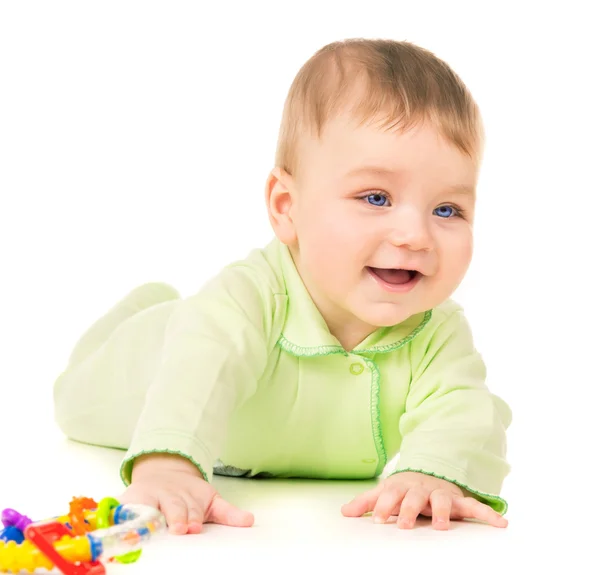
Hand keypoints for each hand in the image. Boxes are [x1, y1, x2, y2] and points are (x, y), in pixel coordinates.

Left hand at [118, 453, 253, 534]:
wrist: (163, 472)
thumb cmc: (145, 498)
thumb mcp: (127, 503)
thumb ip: (119, 517)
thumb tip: (97, 533)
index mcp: (145, 497)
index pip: (146, 506)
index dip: (149, 516)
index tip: (150, 526)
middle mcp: (169, 495)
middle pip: (174, 507)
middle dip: (177, 518)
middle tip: (181, 528)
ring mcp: (190, 496)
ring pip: (194, 508)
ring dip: (195, 516)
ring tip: (196, 526)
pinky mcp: (208, 499)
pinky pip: (223, 508)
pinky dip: (235, 515)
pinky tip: (246, 521)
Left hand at [341, 471, 507, 529]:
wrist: (433, 471)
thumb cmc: (406, 487)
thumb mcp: (386, 492)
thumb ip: (367, 502)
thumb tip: (344, 512)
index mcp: (402, 487)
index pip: (391, 495)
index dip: (384, 506)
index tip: (377, 519)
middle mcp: (422, 489)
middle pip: (415, 498)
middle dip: (409, 510)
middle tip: (403, 524)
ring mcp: (442, 493)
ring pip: (443, 501)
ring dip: (442, 512)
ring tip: (442, 525)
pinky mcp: (460, 501)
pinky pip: (476, 507)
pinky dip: (489, 515)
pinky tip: (501, 524)